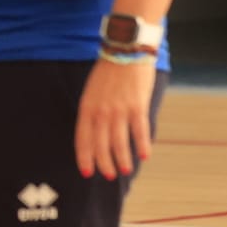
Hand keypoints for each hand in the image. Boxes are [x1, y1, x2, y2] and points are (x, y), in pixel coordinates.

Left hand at [75, 56, 156, 179]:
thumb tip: (96, 133)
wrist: (125, 50)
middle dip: (103, 163)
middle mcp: (101, 111)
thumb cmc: (108, 72)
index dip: (84, 157)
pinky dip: (142, 145)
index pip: (82, 138)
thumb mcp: (92, 91)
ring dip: (121, 160)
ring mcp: (119, 109)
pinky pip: (139, 130)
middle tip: (107, 176)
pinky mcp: (137, 106)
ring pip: (119, 142)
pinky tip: (144, 156)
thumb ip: (93, 111)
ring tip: (124, 171)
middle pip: (100, 144)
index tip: (86, 172)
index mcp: (87, 107)